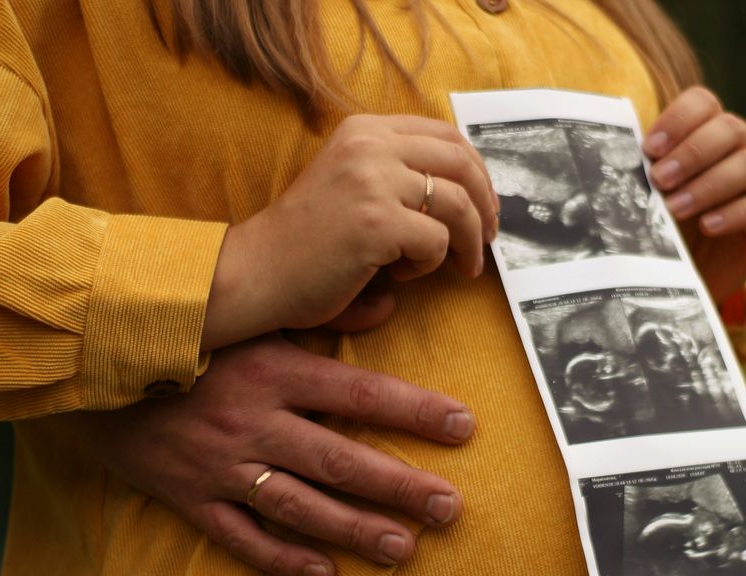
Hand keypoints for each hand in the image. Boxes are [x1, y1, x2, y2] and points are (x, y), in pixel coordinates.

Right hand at [60, 334, 474, 575]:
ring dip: (354, 529)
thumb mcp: (254, 319)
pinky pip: (241, 536)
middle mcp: (255, 421)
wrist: (94, 367)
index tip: (464, 427)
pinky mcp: (192, 498)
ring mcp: (223, 465)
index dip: (415, 412)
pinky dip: (282, 558)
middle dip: (400, 486)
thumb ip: (324, 316)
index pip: (360, 393)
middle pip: (340, 459)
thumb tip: (390, 303)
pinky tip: (324, 575)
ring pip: (299, 505)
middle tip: (450, 509)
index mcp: (275, 371)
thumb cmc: (186, 339)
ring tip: (403, 548)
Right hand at [201, 114, 499, 349]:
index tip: (485, 203)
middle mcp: (369, 145)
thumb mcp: (350, 183)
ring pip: (457, 204)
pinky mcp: (376, 222)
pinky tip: (400, 274)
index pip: (445, 135)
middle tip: (489, 238)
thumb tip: (470, 191)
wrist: (256, 271)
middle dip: (486, 204)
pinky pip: (437, 242)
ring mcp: (372, 181)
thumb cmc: (305, 241)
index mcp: (364, 130)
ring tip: (461, 268)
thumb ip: (396, 173)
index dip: (476, 170)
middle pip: (461, 163)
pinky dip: (430, 263)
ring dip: (469, 242)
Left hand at [642, 87, 745, 302]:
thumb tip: (617, 155)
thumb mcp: (646, 197)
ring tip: (675, 208)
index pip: (703, 103)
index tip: (649, 149)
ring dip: (708, 185)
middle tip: (659, 179)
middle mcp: (737, 149)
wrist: (682, 275)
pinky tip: (708, 226)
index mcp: (705, 132)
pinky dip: (735, 213)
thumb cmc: (662, 226)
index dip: (679, 119)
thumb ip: (640, 173)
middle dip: (692, 152)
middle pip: (730, 128)